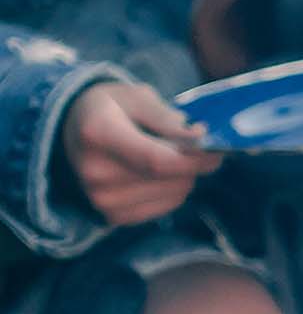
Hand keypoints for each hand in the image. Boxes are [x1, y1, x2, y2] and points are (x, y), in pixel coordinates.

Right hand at [57, 79, 219, 227]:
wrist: (74, 130)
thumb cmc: (111, 109)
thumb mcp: (136, 97)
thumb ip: (167, 118)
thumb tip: (200, 138)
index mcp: (98, 135)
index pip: (158, 160)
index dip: (196, 158)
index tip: (217, 147)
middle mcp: (95, 172)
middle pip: (171, 178)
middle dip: (195, 162)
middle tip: (197, 144)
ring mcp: (102, 199)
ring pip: (176, 193)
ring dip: (186, 174)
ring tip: (168, 154)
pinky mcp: (114, 216)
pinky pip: (168, 205)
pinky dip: (175, 188)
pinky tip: (159, 172)